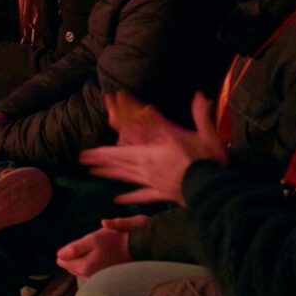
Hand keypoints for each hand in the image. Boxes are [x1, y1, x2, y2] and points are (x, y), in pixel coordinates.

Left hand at [54, 222, 140, 280]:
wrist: (134, 248)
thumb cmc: (113, 241)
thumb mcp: (91, 239)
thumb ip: (74, 248)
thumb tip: (58, 255)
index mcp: (84, 267)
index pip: (65, 262)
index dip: (62, 253)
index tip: (63, 247)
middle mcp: (89, 276)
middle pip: (72, 267)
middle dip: (69, 258)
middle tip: (68, 249)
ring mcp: (97, 277)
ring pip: (80, 270)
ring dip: (77, 262)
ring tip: (77, 252)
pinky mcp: (104, 275)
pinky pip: (88, 271)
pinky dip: (85, 264)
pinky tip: (88, 258)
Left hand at [78, 91, 225, 205]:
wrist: (212, 190)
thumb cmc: (207, 162)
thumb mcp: (205, 135)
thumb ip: (201, 115)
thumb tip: (200, 95)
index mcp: (152, 154)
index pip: (121, 152)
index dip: (102, 152)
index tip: (86, 152)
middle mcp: (148, 169)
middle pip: (119, 164)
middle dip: (100, 161)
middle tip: (83, 160)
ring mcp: (154, 183)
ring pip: (126, 178)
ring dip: (110, 174)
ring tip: (93, 173)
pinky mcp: (162, 194)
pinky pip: (142, 195)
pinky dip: (130, 197)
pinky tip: (118, 199)